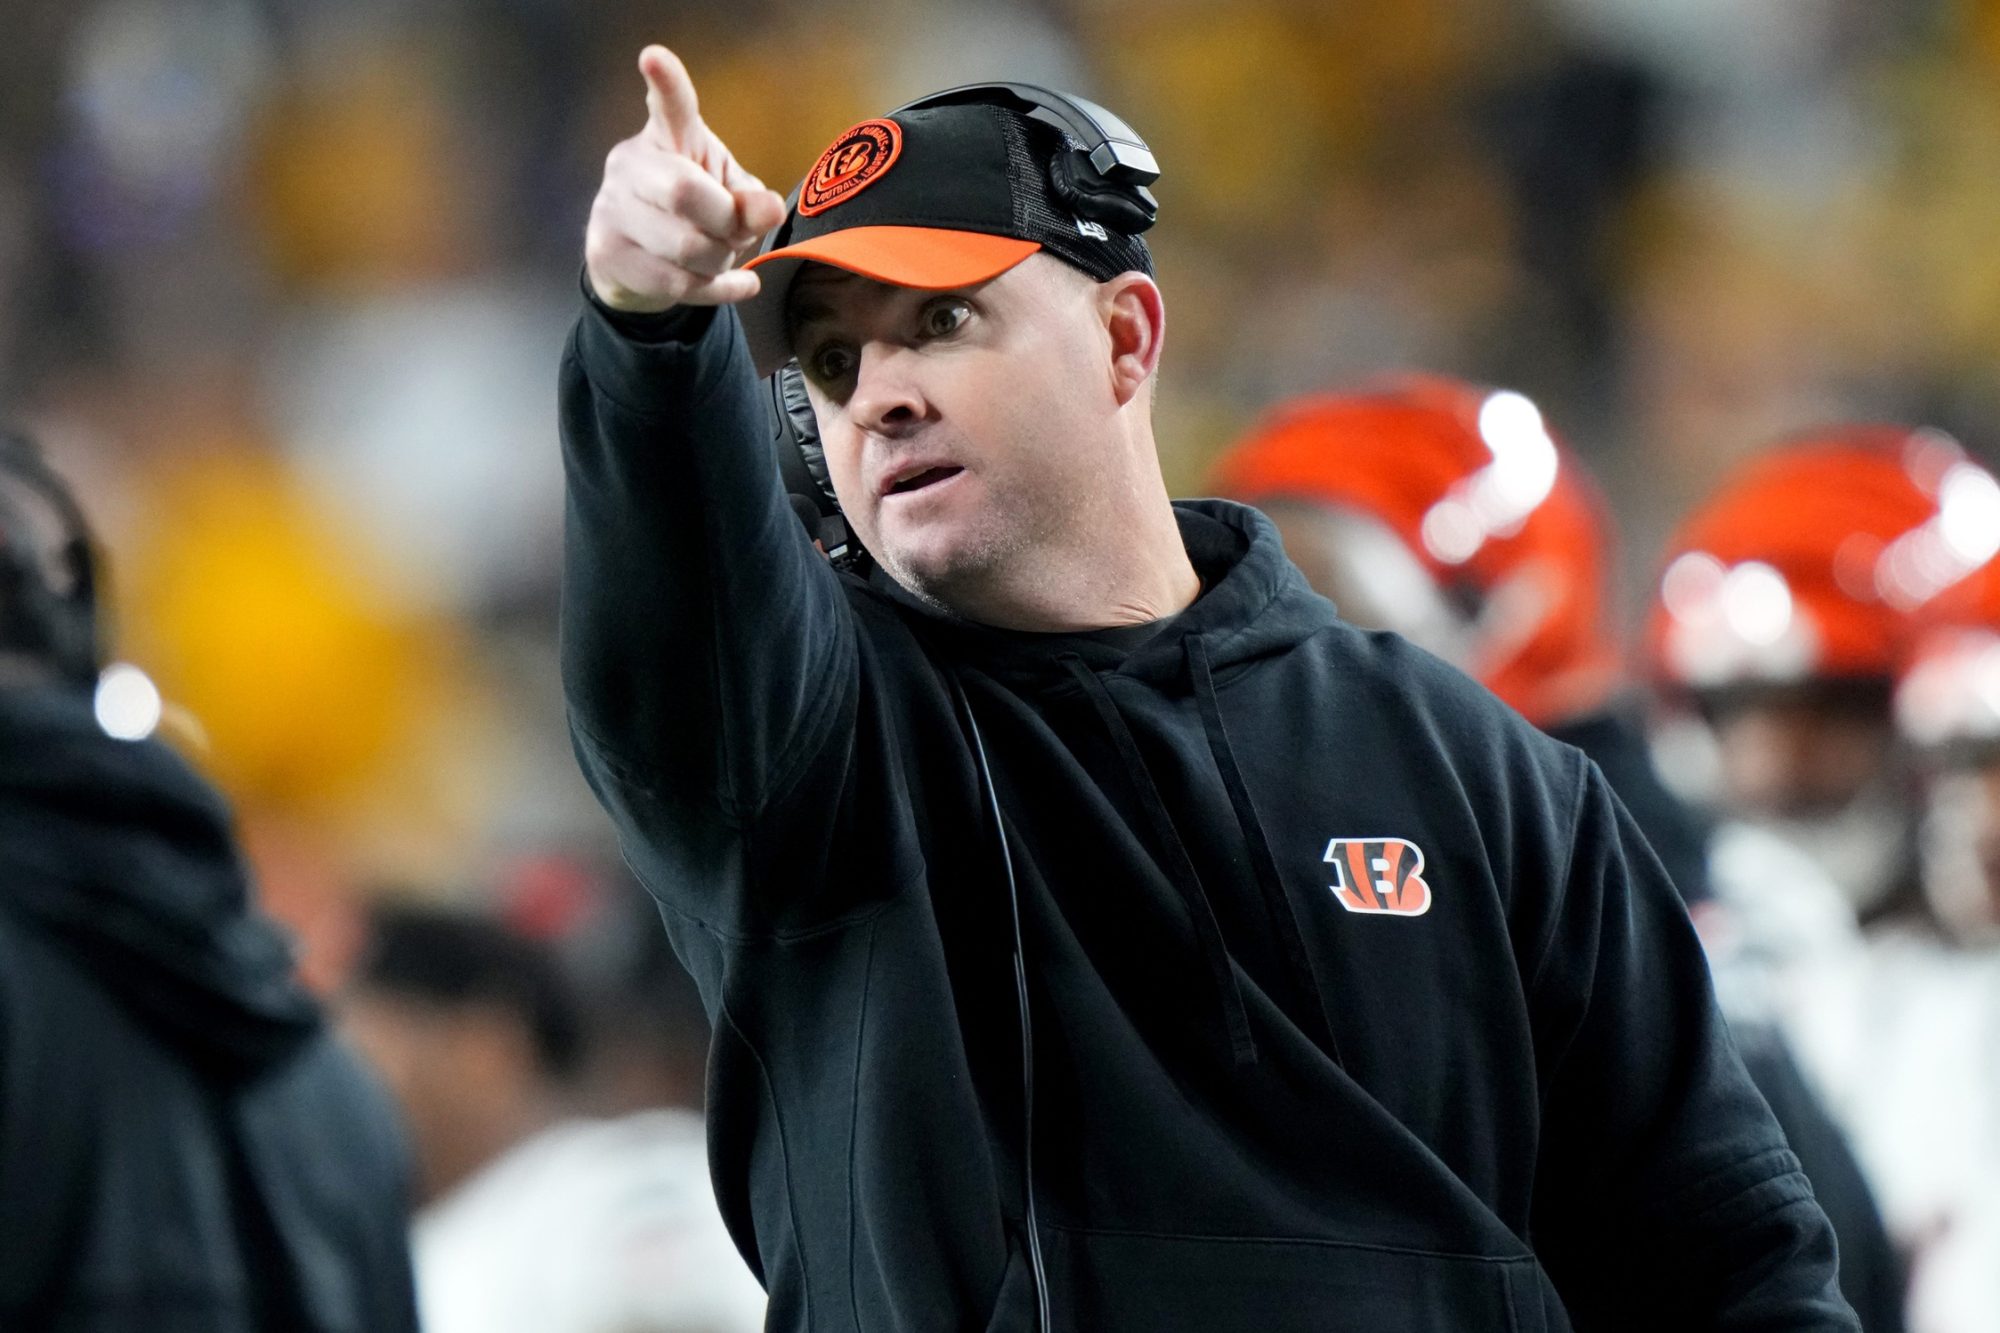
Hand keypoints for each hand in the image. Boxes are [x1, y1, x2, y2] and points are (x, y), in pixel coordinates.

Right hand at [584, 46, 788, 311]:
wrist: (633, 261)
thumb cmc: (691, 213)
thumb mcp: (728, 196)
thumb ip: (751, 199)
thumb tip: (769, 210)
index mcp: (667, 137)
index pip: (669, 106)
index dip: (666, 83)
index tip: (654, 57)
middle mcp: (631, 165)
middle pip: (686, 194)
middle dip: (725, 223)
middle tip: (736, 232)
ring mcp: (611, 208)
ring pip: (684, 248)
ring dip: (719, 260)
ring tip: (722, 255)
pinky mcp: (606, 252)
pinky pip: (676, 283)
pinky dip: (719, 289)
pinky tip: (741, 285)